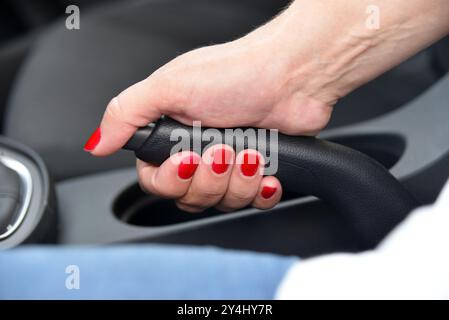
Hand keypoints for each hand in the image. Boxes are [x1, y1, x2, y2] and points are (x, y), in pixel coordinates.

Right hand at [84, 24, 332, 211]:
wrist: (293, 75)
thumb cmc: (237, 73)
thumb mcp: (170, 86)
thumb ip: (127, 114)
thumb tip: (97, 142)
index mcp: (173, 134)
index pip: (156, 181)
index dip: (171, 180)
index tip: (188, 159)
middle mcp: (199, 152)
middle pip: (190, 197)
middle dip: (209, 179)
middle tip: (222, 150)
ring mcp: (230, 165)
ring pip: (223, 202)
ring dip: (238, 180)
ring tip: (250, 151)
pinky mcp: (259, 173)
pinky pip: (254, 202)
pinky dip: (262, 191)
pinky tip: (267, 171)